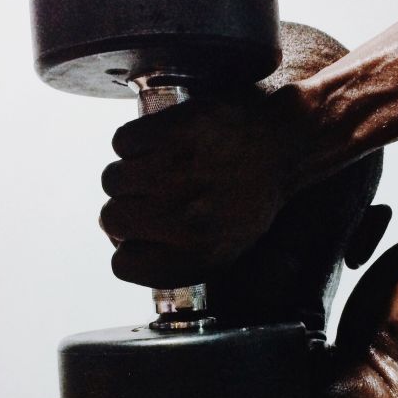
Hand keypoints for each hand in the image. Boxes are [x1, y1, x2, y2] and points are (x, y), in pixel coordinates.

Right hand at [99, 87, 308, 288]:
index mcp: (199, 254)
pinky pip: (122, 142)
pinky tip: (163, 142)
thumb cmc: (253, 195)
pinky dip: (136, 139)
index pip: (122, 265)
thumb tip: (119, 243)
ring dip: (129, 171)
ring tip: (160, 165)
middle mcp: (186, 219)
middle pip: (112, 219)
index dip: (127, 247)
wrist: (286, 141)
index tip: (139, 232)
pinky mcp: (173, 132)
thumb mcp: (225, 245)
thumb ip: (172, 256)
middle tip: (149, 193)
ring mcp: (178, 172)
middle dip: (125, 206)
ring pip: (112, 179)